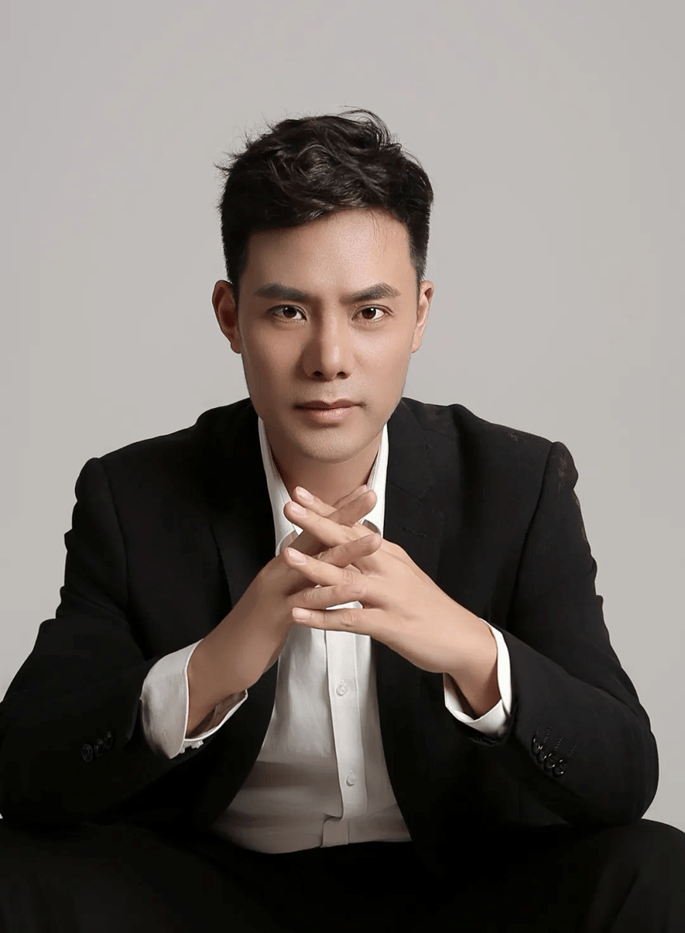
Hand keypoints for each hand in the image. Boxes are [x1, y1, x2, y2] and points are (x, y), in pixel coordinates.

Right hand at [186, 487, 380, 732]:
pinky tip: (355, 589)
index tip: (363, 491)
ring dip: (347, 551)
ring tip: (376, 539)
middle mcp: (280, 569)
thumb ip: (296, 570)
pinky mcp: (276, 616)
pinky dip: (331, 595)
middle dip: (344, 515)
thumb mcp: (280, 591)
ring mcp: (277, 590)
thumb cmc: (257, 625)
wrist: (224, 655)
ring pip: (316, 566)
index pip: (315, 530)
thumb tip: (308, 548)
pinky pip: (307, 602)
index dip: (338, 510)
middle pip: (316, 536)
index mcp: (284, 563)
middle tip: (371, 495)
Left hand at [281, 498, 498, 699]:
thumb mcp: (402, 572)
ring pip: (347, 579)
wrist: (461, 638)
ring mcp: (389, 597)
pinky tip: (299, 616)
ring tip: (287, 557)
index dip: (325, 509)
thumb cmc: (426, 606)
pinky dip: (323, 617)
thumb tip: (355, 532)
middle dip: (317, 524)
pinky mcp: (389, 625)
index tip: (299, 492)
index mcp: (389, 555)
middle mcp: (389, 570)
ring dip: (315, 568)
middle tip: (289, 507)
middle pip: (349, 542)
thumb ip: (376, 554)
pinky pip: (351, 619)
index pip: (352, 525)